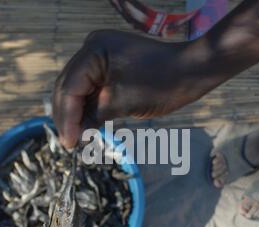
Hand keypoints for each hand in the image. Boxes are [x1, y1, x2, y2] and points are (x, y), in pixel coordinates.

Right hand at [52, 30, 205, 147]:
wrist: (191, 71)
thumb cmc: (161, 83)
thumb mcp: (123, 101)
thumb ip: (94, 116)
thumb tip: (75, 136)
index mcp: (94, 50)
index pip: (70, 87)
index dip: (67, 117)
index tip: (69, 143)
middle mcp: (92, 50)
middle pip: (69, 88)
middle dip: (68, 116)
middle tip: (69, 144)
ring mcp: (101, 59)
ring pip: (79, 91)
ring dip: (77, 114)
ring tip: (76, 139)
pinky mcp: (110, 69)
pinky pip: (92, 90)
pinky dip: (89, 109)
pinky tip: (87, 127)